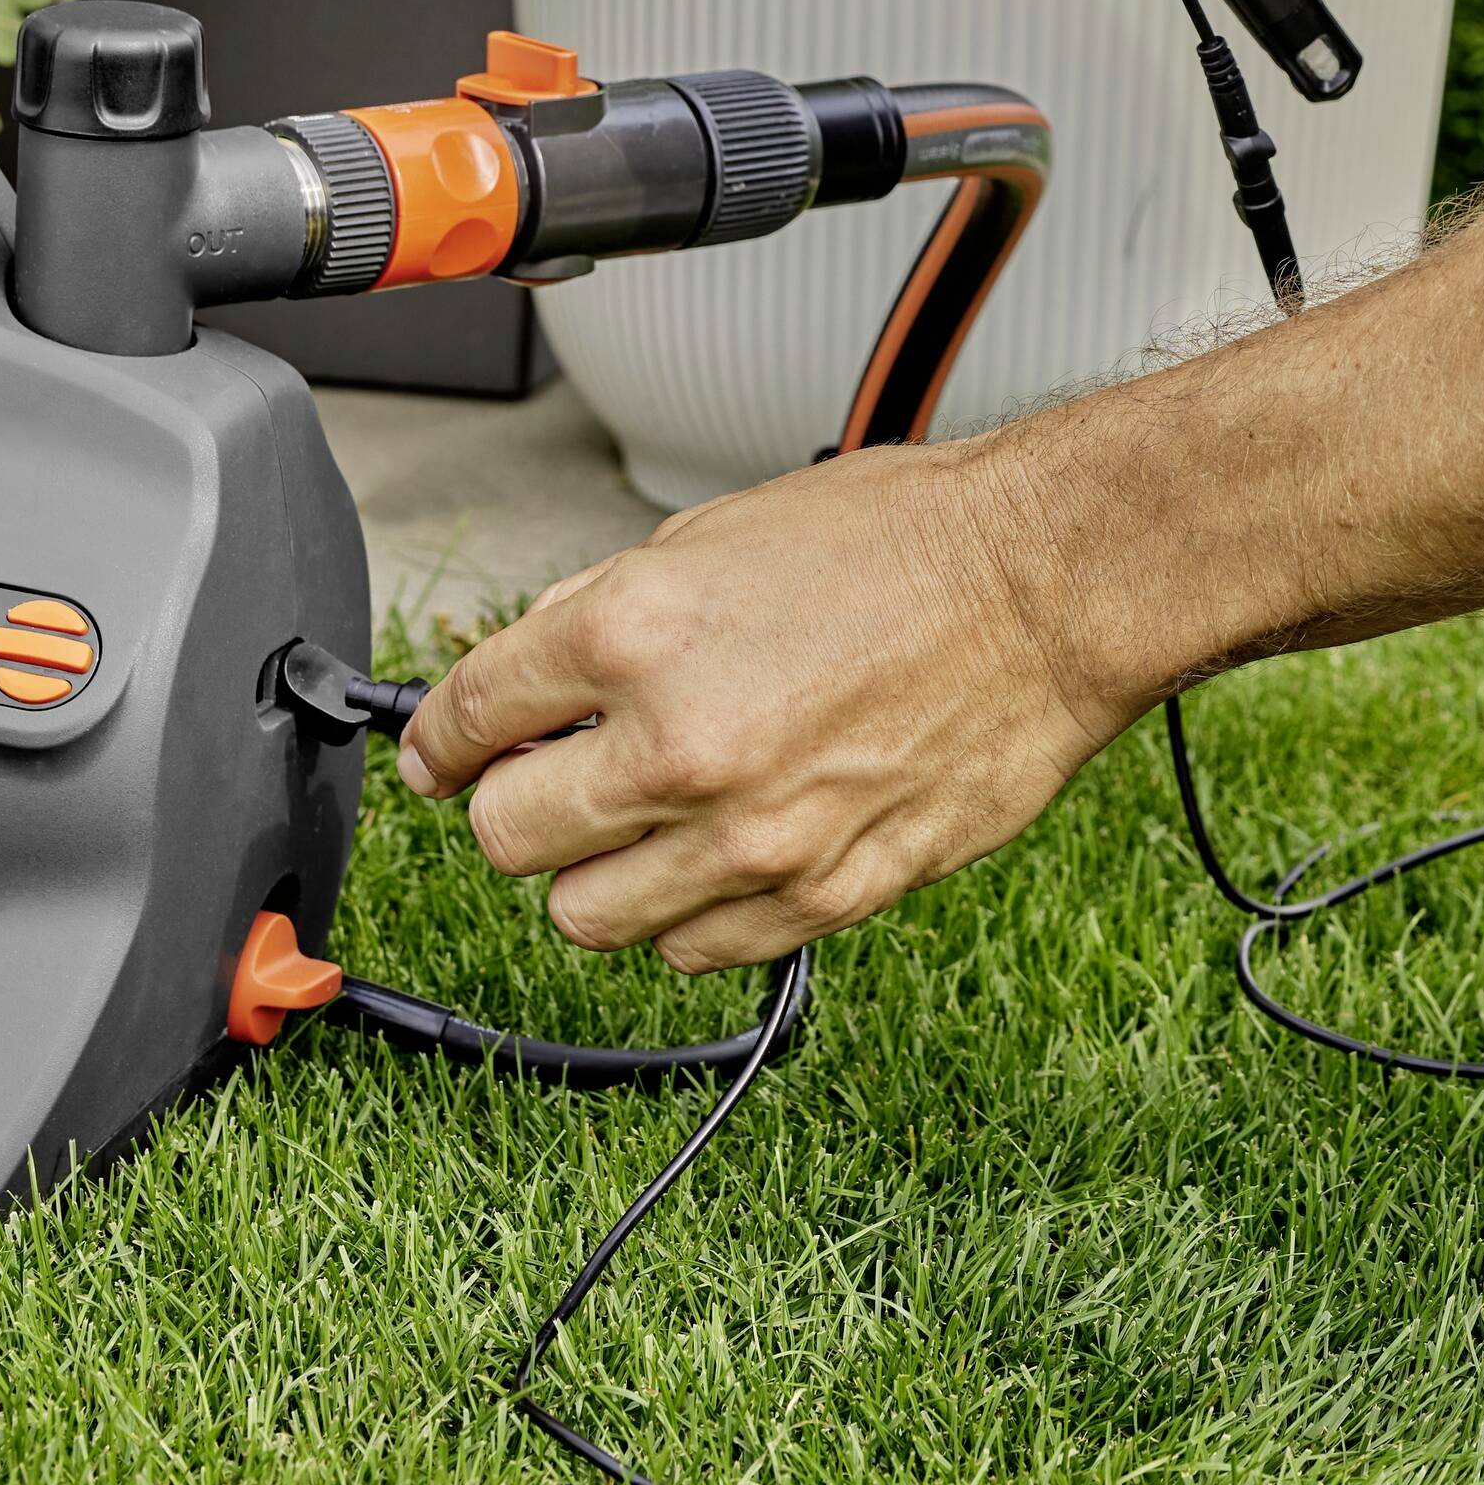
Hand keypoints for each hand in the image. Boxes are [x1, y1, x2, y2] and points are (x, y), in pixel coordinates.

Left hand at [394, 435, 1144, 970]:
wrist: (1043, 590)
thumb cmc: (901, 546)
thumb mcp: (717, 534)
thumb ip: (605, 613)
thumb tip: (526, 679)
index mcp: (635, 633)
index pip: (468, 720)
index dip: (440, 741)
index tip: (443, 755)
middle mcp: (677, 744)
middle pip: (504, 836)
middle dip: (513, 805)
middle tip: (548, 780)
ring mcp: (749, 835)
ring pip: (581, 917)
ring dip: (593, 873)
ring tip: (639, 824)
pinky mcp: (820, 895)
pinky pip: (692, 950)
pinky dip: (684, 914)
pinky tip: (715, 856)